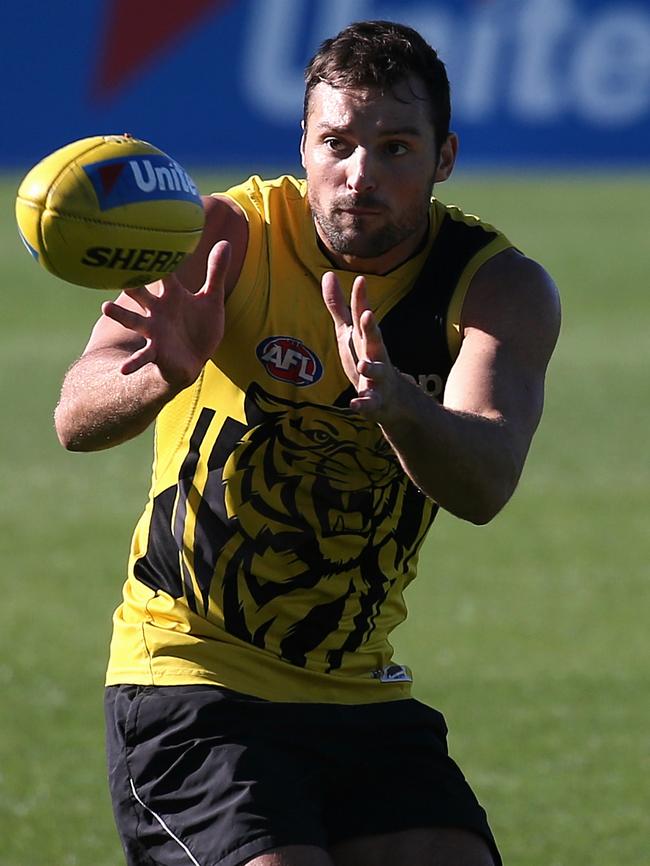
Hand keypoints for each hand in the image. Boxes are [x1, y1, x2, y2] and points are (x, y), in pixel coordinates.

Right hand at [101, 241, 230, 391]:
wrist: (195, 358)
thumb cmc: (200, 326)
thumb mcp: (212, 299)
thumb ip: (216, 272)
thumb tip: (226, 242)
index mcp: (172, 294)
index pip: (163, 271)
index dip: (157, 257)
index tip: (144, 237)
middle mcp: (158, 310)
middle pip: (142, 292)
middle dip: (131, 281)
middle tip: (116, 266)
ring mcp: (154, 330)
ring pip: (135, 320)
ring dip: (122, 314)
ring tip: (105, 307)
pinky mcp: (156, 351)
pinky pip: (143, 357)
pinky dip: (134, 363)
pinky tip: (124, 370)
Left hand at [321, 271, 401, 420]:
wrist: (391, 399)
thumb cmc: (366, 359)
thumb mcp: (349, 333)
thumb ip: (338, 306)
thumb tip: (328, 275)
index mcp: (367, 339)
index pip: (363, 317)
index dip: (361, 300)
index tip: (360, 280)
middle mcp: (376, 355)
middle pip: (374, 339)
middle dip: (371, 328)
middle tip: (367, 315)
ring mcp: (378, 379)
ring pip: (377, 372)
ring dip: (371, 368)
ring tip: (363, 365)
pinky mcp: (375, 401)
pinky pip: (369, 403)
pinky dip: (363, 404)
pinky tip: (355, 404)